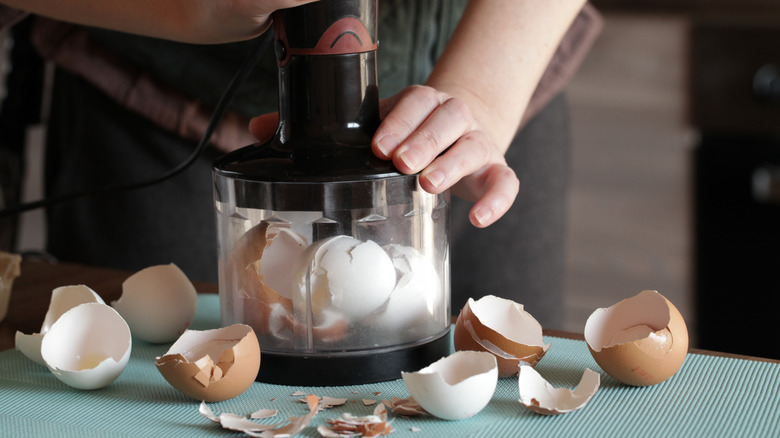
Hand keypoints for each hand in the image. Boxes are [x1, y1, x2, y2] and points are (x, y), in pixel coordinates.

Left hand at [247, 85, 518, 228]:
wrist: (460, 133)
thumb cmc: (410, 136)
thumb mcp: (374, 128)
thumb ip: (325, 132)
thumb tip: (257, 129)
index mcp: (421, 104)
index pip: (414, 100)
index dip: (398, 119)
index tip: (377, 143)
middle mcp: (454, 118)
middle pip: (447, 118)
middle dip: (422, 140)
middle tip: (400, 164)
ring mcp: (478, 143)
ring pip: (474, 146)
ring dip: (453, 164)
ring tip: (428, 185)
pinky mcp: (495, 171)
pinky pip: (506, 181)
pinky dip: (497, 198)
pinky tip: (479, 219)